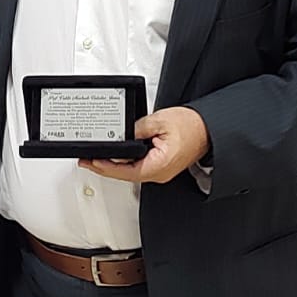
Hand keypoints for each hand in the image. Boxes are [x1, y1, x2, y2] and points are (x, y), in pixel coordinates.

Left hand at [81, 105, 210, 185]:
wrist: (209, 130)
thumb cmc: (192, 127)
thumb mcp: (159, 121)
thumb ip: (137, 128)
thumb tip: (121, 133)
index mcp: (158, 166)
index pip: (125, 171)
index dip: (106, 166)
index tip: (92, 161)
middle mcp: (159, 173)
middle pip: (125, 174)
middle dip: (104, 167)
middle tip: (86, 161)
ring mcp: (160, 171)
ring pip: (131, 172)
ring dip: (114, 165)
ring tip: (96, 158)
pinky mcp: (161, 165)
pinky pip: (139, 167)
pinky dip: (125, 161)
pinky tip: (117, 155)